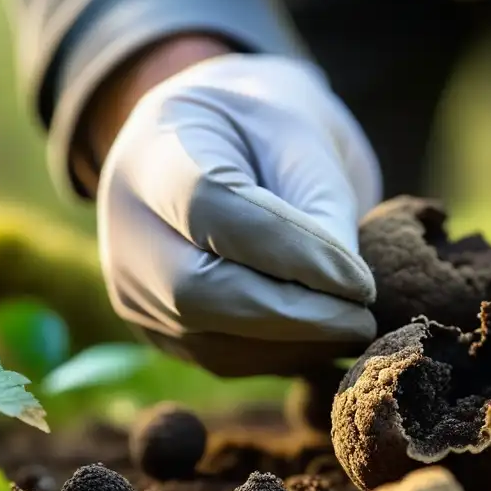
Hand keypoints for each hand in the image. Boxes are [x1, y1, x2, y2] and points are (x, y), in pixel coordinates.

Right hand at [95, 53, 381, 375]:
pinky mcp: (158, 329)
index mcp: (156, 149)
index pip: (210, 206)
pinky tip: (325, 335)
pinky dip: (282, 355)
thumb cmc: (266, 132)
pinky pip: (222, 358)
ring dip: (294, 343)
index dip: (291, 250)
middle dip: (293, 315)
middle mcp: (126, 224)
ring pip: (209, 339)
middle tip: (364, 316)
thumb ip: (323, 204)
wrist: (217, 147)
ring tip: (354, 324)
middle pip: (196, 290)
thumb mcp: (302, 137)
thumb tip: (347, 291)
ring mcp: (133, 285)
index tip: (361, 279)